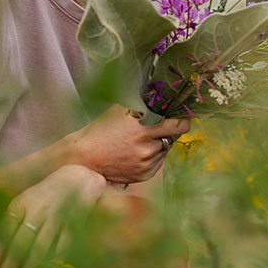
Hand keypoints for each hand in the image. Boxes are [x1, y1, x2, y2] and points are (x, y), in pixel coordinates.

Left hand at [0, 164, 105, 267]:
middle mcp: (38, 209)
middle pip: (21, 242)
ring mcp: (57, 216)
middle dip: (10, 266)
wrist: (77, 179)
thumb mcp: (23, 202)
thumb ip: (6, 221)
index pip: (4, 230)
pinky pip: (62, 247)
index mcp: (22, 203)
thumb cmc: (43, 194)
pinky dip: (54, 263)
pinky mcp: (74, 223)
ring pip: (41, 247)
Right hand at [68, 104, 190, 183]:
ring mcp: (146, 164)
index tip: (182, 114)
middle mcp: (147, 149)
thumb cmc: (100, 129)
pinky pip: (159, 161)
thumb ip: (141, 102)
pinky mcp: (144, 175)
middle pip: (174, 137)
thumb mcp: (120, 110)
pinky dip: (155, 154)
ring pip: (166, 149)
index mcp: (142, 130)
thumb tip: (161, 92)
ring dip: (161, 141)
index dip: (182, 118)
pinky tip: (141, 148)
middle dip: (173, 129)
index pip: (177, 125)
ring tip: (145, 136)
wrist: (85, 157)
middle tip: (167, 123)